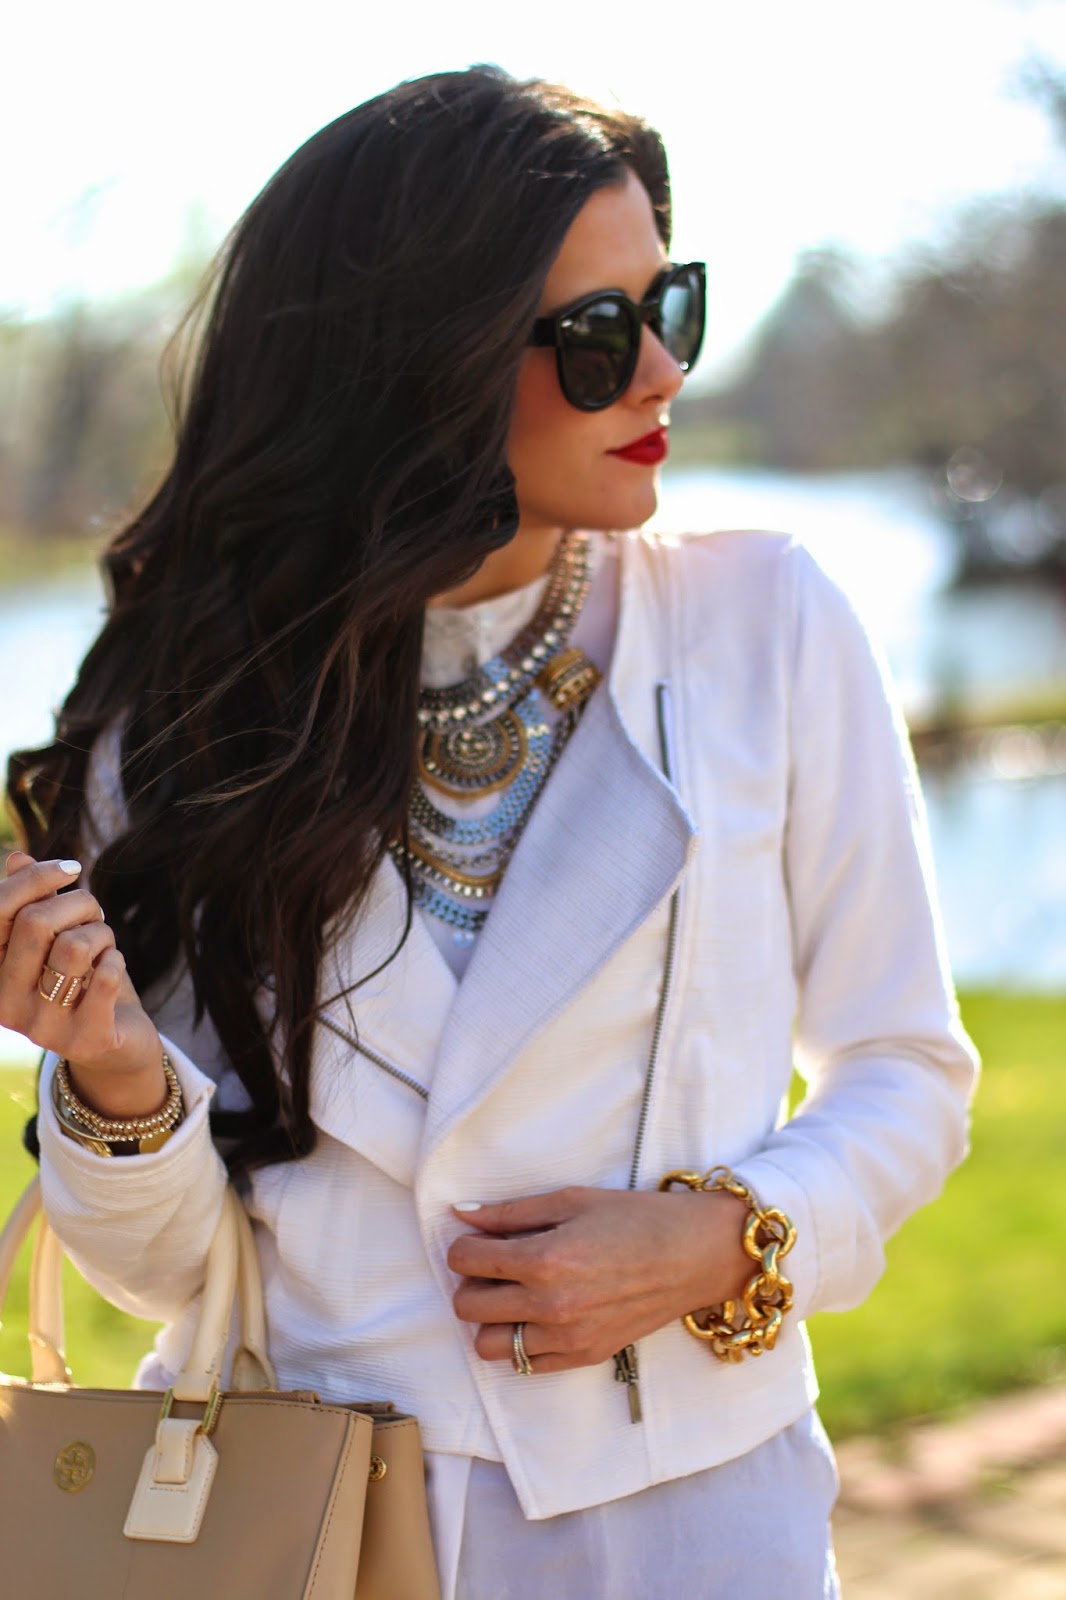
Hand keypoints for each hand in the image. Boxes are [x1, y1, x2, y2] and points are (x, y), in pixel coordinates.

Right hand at [0, 852, 164, 1114]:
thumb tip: (17, 857)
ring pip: (73, 947)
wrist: (114, 1044)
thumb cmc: (78, 979)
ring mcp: (42, 1028)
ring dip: (101, 933)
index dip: (35, 878)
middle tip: (94, 914)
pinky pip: (106, 977)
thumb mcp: (54, 938)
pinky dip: (117, 960)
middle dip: (79, 904)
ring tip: (104, 944)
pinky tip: (112, 967)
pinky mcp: (84, 1041)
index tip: (72, 869)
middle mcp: (4, 1004)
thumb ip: (32, 900)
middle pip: (36, 923)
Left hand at [447, 1184, 751, 1374]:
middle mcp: (550, 1305)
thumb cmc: (635, 1217)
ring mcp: (567, 1338)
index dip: (463, 1245)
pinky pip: (526, 1365)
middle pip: (468, 1307)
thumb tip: (461, 1215)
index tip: (479, 1239)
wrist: (693, 1254)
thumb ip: (511, 1212)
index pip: (465, 1260)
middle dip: (472, 1282)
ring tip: (513, 1295)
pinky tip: (539, 1315)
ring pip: (489, 1346)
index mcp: (544, 1259)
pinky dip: (522, 1342)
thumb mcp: (571, 1200)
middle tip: (494, 1266)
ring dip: (491, 1320)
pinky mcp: (584, 1356)